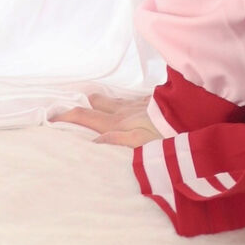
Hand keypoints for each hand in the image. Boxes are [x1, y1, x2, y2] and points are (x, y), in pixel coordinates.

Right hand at [47, 90, 161, 146]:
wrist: (194, 115)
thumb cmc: (166, 135)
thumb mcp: (140, 145)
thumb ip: (115, 142)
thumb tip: (89, 144)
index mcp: (117, 123)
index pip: (85, 117)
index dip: (66, 116)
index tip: (50, 118)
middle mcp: (125, 110)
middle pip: (98, 103)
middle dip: (84, 104)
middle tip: (72, 107)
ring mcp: (139, 103)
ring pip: (115, 99)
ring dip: (103, 102)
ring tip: (94, 106)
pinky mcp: (154, 101)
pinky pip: (133, 99)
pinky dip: (124, 103)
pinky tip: (128, 106)